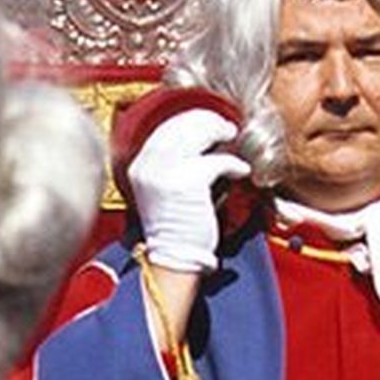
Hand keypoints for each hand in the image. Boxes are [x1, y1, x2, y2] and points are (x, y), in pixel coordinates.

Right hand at [126, 103, 249, 273]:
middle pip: (181, 125)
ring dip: (218, 132)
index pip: (166, 127)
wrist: (174, 260)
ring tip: (230, 136)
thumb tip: (200, 132)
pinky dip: (233, 162)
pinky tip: (240, 169)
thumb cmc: (175, 225)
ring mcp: (166, 172)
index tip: (208, 120)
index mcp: (140, 165)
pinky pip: (217, 160)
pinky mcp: (188, 182)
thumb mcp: (162, 188)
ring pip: (198, 134)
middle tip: (224, 126)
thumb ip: (171, 160)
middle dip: (207, 121)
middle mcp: (149, 165)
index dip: (190, 119)